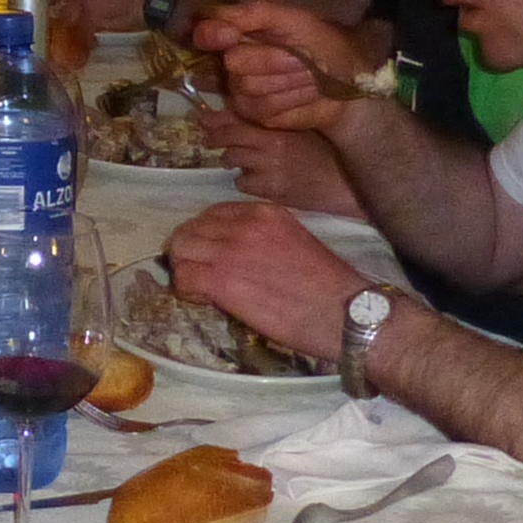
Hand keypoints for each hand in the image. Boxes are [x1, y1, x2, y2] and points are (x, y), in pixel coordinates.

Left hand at [161, 202, 356, 361]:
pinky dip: (187, 292)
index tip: (211, 256)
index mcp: (264, 212)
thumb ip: (263, 239)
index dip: (206, 237)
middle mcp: (243, 224)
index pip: (213, 215)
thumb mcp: (295, 241)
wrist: (342, 311)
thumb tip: (238, 255)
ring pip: (181, 251)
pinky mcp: (222, 280)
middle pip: (191, 230)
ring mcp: (229, 249)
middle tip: (199, 275)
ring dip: (186, 271)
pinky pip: (184, 279)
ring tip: (201, 290)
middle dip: (189, 253)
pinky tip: (205, 301)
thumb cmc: (327, 285)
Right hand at [193, 0, 367, 132]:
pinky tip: (309, 92)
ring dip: (288, 79)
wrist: (347, 80)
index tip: (229, 34)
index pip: (206, 32)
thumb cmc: (322, 44)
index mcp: (239, 33)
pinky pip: (263, 108)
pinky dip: (292, 98)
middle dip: (272, 59)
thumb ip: (254, 15)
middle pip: (233, 62)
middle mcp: (233, 62)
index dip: (212, 34)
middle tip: (300, 56)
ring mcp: (241, 91)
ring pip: (249, 87)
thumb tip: (219, 20)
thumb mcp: (294, 19)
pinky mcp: (256, 116)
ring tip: (310, 74)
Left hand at [215, 115, 355, 214]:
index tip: (204, 118)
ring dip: (233, 159)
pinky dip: (246, 180)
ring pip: (232, 160)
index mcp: (279, 125)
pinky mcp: (270, 190)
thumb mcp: (302, 128)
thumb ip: (274, 120)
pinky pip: (243, 183)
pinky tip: (258, 179)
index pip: (238, 117)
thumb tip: (242, 112)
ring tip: (242, 160)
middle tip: (209, 139)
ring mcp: (269, 168)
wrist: (344, 184)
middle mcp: (271, 144)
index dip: (217, 117)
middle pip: (229, 138)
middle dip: (215, 138)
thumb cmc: (327, 152)